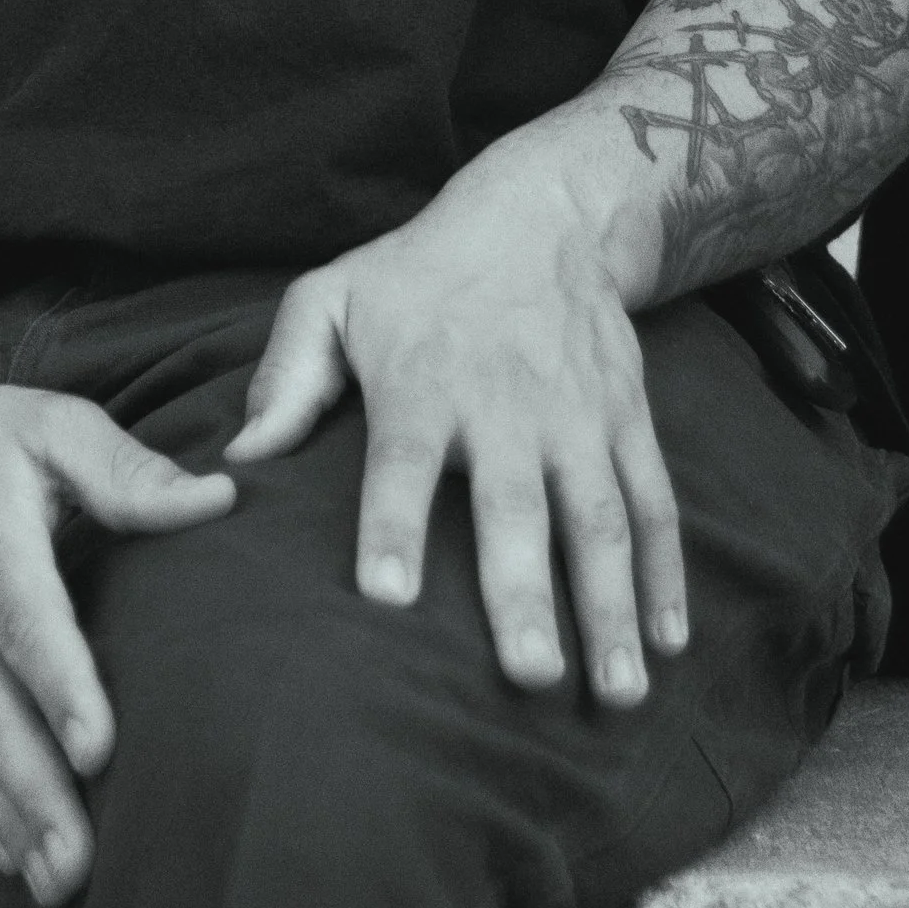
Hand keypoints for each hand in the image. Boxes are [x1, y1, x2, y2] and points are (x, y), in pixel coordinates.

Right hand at [0, 338, 232, 899]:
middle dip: (32, 792)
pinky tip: (4, 854)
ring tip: (59, 881)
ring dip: (1, 818)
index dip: (56, 684)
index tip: (97, 748)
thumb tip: (218, 501)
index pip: (19, 616)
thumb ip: (129, 471)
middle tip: (85, 863)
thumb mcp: (52, 424)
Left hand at [225, 149, 688, 706]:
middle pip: (514, 504)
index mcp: (422, 380)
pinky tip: (670, 641)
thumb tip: (239, 462)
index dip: (393, 525)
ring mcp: (577, 414)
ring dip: (611, 605)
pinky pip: (655, 501)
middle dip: (524, 592)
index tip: (386, 598)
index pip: (403, 459)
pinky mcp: (628, 418)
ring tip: (617, 693)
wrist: (539, 214)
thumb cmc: (416, 275)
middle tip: (529, 677)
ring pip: (599, 517)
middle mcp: (506, 402)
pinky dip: (668, 572)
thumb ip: (285, 379)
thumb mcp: (333, 298)